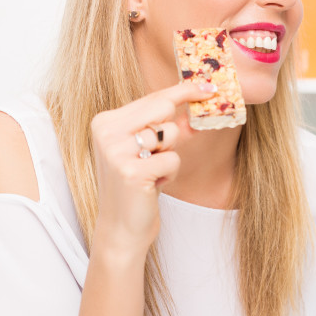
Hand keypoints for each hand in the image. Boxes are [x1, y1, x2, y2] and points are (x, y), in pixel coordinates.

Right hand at [90, 81, 214, 253]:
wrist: (121, 229)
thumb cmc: (136, 188)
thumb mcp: (149, 152)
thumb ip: (167, 127)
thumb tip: (198, 107)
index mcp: (105, 122)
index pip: (153, 98)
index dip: (184, 91)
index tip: (209, 87)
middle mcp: (106, 132)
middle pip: (163, 108)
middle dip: (172, 131)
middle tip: (160, 152)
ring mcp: (116, 151)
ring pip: (171, 134)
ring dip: (169, 156)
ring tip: (151, 174)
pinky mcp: (131, 171)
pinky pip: (172, 159)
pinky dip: (170, 174)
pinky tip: (153, 186)